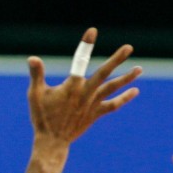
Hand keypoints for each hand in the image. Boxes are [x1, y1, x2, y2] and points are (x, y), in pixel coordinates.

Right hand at [28, 28, 139, 146]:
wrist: (52, 141)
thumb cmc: (42, 117)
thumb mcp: (35, 94)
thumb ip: (36, 75)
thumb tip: (32, 58)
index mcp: (71, 86)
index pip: (79, 61)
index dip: (86, 45)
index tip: (92, 31)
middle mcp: (85, 94)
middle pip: (104, 73)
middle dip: (116, 59)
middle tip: (128, 48)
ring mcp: (92, 104)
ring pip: (112, 88)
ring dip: (126, 78)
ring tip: (139, 68)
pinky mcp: (95, 114)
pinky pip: (113, 105)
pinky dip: (124, 98)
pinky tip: (135, 90)